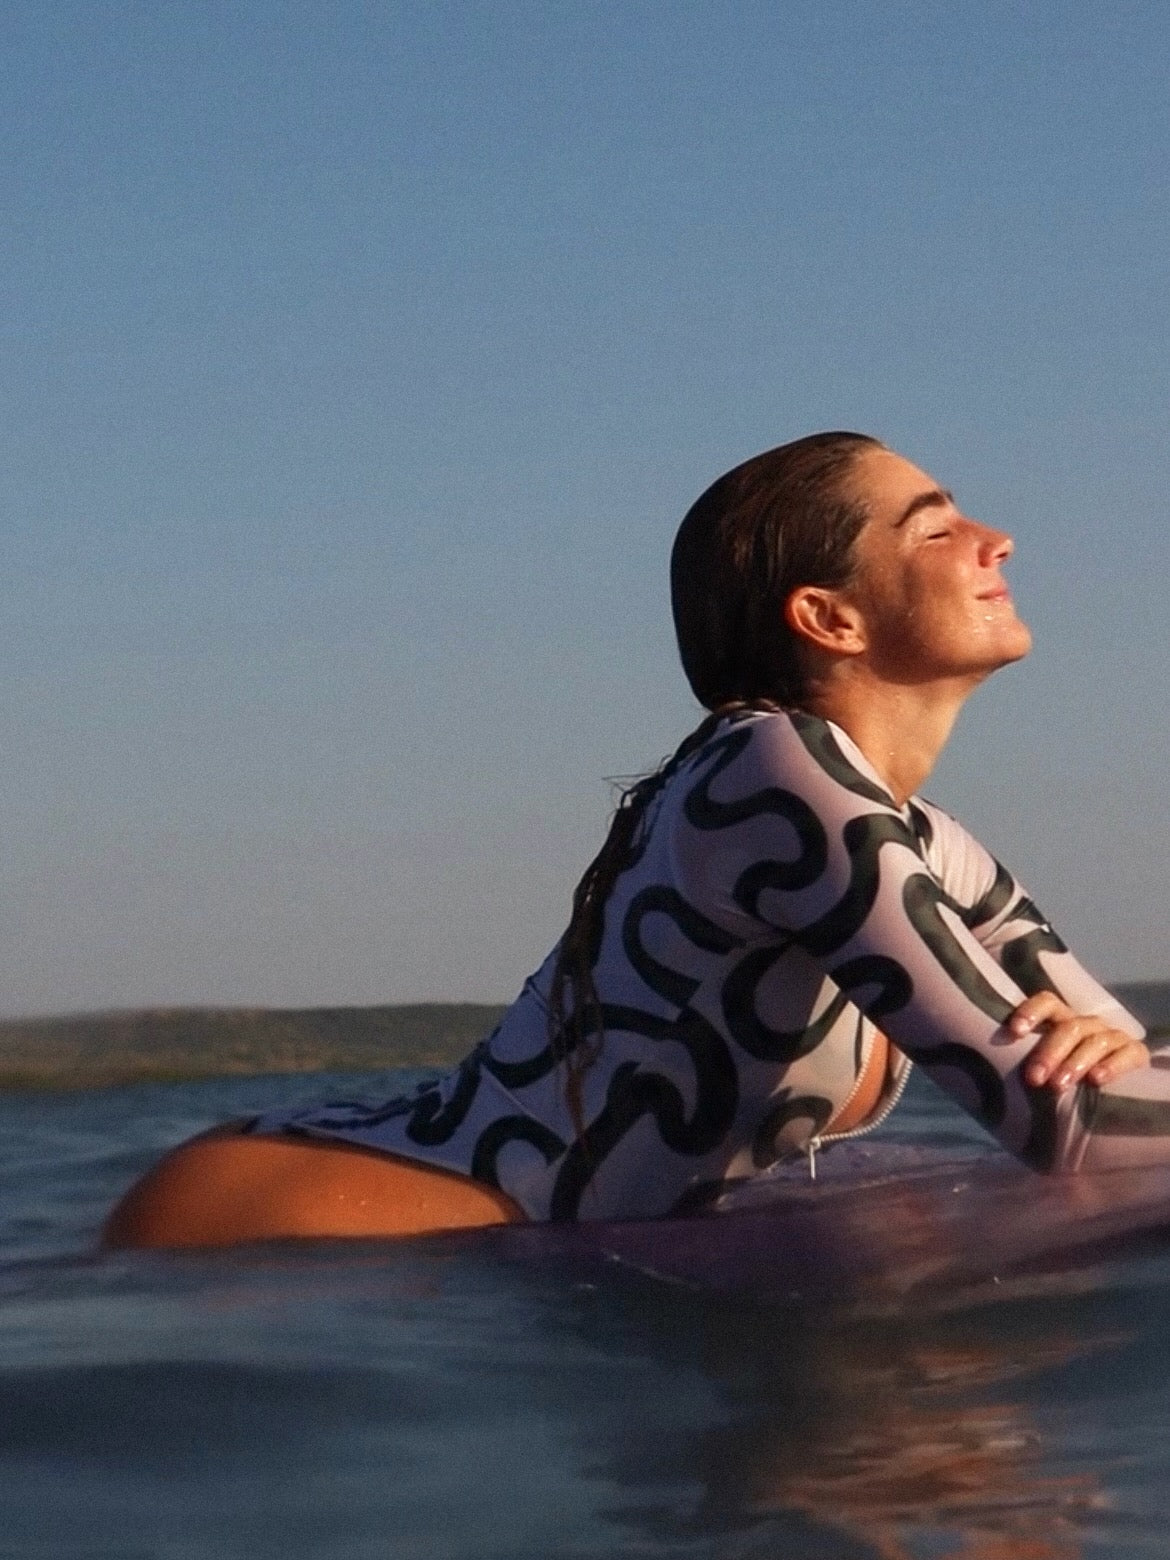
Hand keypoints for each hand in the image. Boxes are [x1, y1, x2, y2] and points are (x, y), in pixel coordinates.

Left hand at [1011, 992, 1149, 1090]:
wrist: (1109, 1101)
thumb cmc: (1063, 1084)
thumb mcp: (1043, 1074)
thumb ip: (1024, 1070)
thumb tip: (985, 1080)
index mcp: (1061, 1022)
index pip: (1047, 1002)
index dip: (1030, 1012)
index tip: (1014, 1032)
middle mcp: (1086, 1025)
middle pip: (1068, 1027)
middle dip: (1049, 1052)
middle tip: (1034, 1078)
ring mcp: (1112, 1037)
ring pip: (1093, 1041)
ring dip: (1074, 1063)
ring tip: (1058, 1086)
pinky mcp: (1135, 1053)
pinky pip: (1127, 1054)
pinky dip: (1112, 1065)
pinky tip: (1097, 1080)